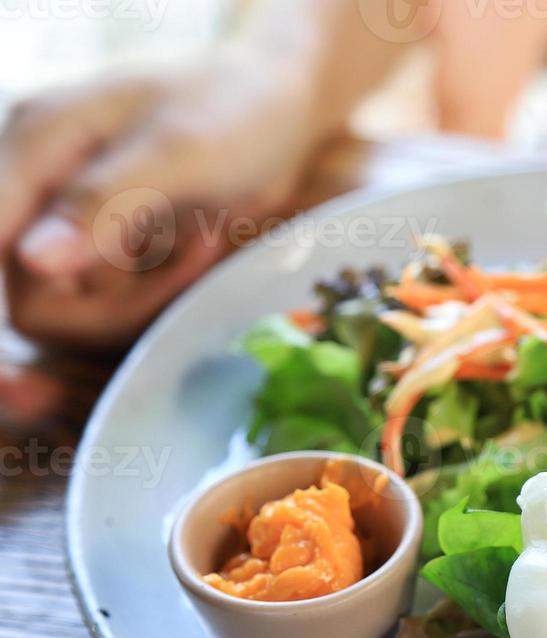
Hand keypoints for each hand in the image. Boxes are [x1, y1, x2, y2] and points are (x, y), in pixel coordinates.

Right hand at [0, 51, 320, 349]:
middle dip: (114, 305)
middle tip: (192, 260)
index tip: (36, 385)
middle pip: (30, 297)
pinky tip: (198, 250)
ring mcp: (68, 223)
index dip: (8, 316)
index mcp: (34, 146)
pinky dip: (154, 294)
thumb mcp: (178, 152)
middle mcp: (34, 187)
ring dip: (141, 300)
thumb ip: (103, 203)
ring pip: (72, 312)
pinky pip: (108, 303)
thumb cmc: (235, 110)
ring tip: (200, 245)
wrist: (279, 104)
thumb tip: (34, 263)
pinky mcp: (104, 248)